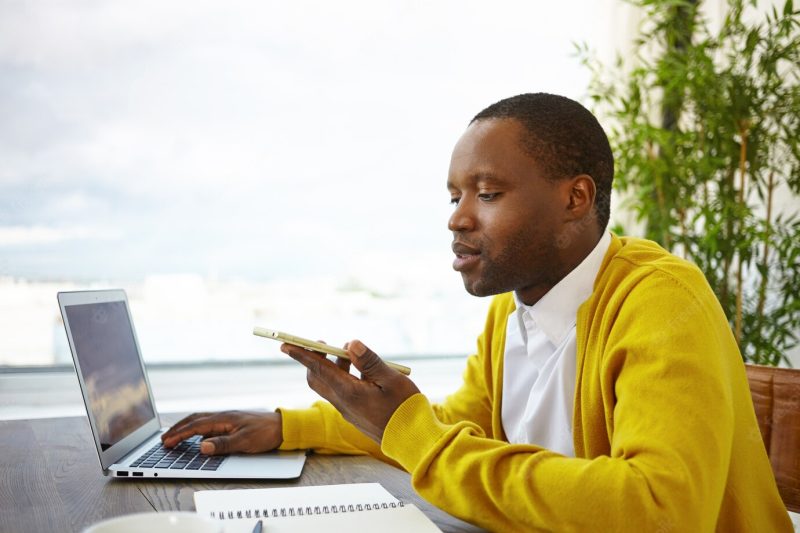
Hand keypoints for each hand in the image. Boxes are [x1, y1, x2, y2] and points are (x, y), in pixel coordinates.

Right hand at [160, 410, 282, 454]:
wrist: (283, 426)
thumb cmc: (265, 433)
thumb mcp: (244, 441)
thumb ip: (223, 444)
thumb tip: (202, 447)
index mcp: (224, 419)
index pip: (195, 427)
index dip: (179, 434)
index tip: (166, 442)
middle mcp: (223, 416)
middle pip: (194, 420)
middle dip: (177, 429)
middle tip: (164, 439)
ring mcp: (227, 417)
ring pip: (200, 420)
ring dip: (185, 426)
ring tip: (174, 435)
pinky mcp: (231, 421)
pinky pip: (208, 422)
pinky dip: (196, 426)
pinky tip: (196, 433)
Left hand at [281, 339, 419, 442]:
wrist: (412, 440)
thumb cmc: (405, 409)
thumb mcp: (391, 379)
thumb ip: (369, 361)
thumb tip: (351, 343)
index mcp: (349, 392)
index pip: (319, 369)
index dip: (301, 355)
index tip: (285, 344)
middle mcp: (343, 402)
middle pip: (317, 378)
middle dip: (315, 360)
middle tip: (322, 345)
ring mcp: (348, 410)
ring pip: (329, 385)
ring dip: (334, 367)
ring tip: (353, 354)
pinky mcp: (355, 414)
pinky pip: (341, 392)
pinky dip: (344, 377)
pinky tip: (363, 372)